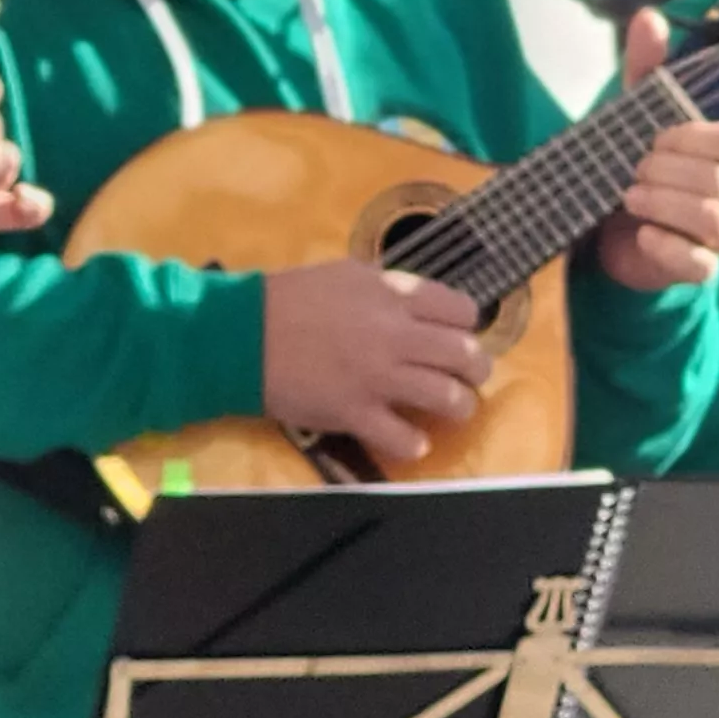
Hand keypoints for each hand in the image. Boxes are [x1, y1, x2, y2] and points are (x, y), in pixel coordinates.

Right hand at [262, 259, 488, 464]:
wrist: (241, 334)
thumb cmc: (289, 298)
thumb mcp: (348, 274)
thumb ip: (389, 290)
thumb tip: (418, 305)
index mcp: (393, 294)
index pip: (460, 309)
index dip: (467, 325)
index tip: (461, 334)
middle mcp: (395, 334)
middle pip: (464, 354)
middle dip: (477, 368)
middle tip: (471, 376)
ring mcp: (377, 376)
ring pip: (446, 396)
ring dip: (460, 406)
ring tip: (456, 409)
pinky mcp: (355, 412)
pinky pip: (402, 437)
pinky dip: (414, 443)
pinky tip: (414, 441)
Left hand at [593, 9, 718, 292]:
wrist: (616, 232)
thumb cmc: (640, 167)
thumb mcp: (637, 114)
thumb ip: (646, 68)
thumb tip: (649, 17)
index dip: (693, 138)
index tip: (653, 137)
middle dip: (668, 172)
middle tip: (632, 170)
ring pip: (716, 221)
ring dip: (665, 204)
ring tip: (628, 197)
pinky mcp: (702, 269)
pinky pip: (700, 264)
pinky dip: (666, 247)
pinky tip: (641, 234)